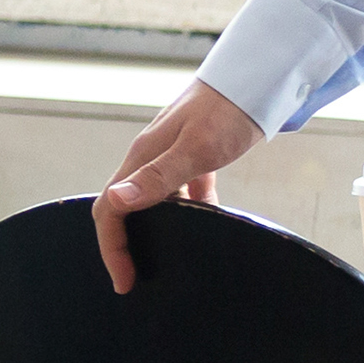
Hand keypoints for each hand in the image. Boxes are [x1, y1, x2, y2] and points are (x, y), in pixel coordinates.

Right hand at [91, 80, 264, 292]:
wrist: (254, 81)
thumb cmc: (227, 112)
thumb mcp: (196, 148)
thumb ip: (158, 177)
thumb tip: (117, 201)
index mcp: (141, 158)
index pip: (109, 208)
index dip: (112, 248)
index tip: (124, 281)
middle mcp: (148, 158)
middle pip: (122, 208)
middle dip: (123, 245)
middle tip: (136, 278)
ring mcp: (169, 156)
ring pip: (150, 201)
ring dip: (152, 230)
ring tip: (167, 259)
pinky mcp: (192, 155)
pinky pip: (180, 191)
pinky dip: (187, 211)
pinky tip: (207, 221)